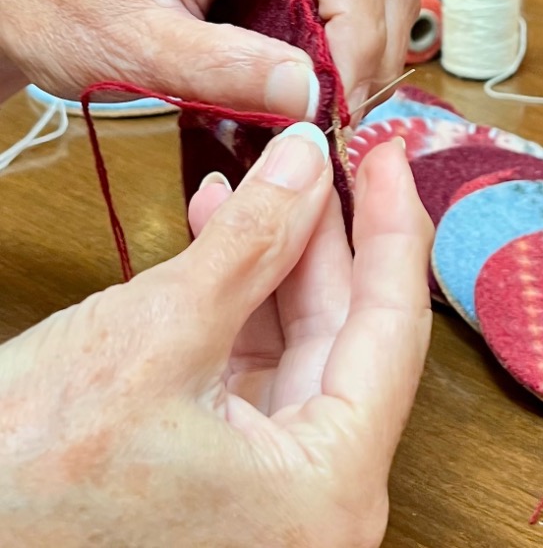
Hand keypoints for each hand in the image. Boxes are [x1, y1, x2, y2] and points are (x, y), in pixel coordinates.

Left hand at [0, 0, 422, 115]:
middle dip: (374, 50)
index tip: (339, 105)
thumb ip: (224, 70)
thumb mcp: (140, 49)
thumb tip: (312, 94)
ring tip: (334, 103)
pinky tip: (330, 82)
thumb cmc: (81, 11)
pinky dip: (364, 47)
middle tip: (340, 114)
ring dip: (376, 51)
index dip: (358, 35)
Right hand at [0, 125, 432, 545]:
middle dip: (325, 233)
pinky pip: (260, 359)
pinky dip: (243, 296)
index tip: (388, 155)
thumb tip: (304, 161)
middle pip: (348, 329)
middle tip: (315, 160)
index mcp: (328, 487)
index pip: (394, 325)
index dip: (395, 226)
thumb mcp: (159, 332)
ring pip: (303, 338)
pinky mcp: (234, 461)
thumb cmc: (29, 474)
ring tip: (257, 188)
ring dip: (277, 256)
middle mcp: (319, 497)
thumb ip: (251, 239)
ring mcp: (277, 483)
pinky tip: (221, 237)